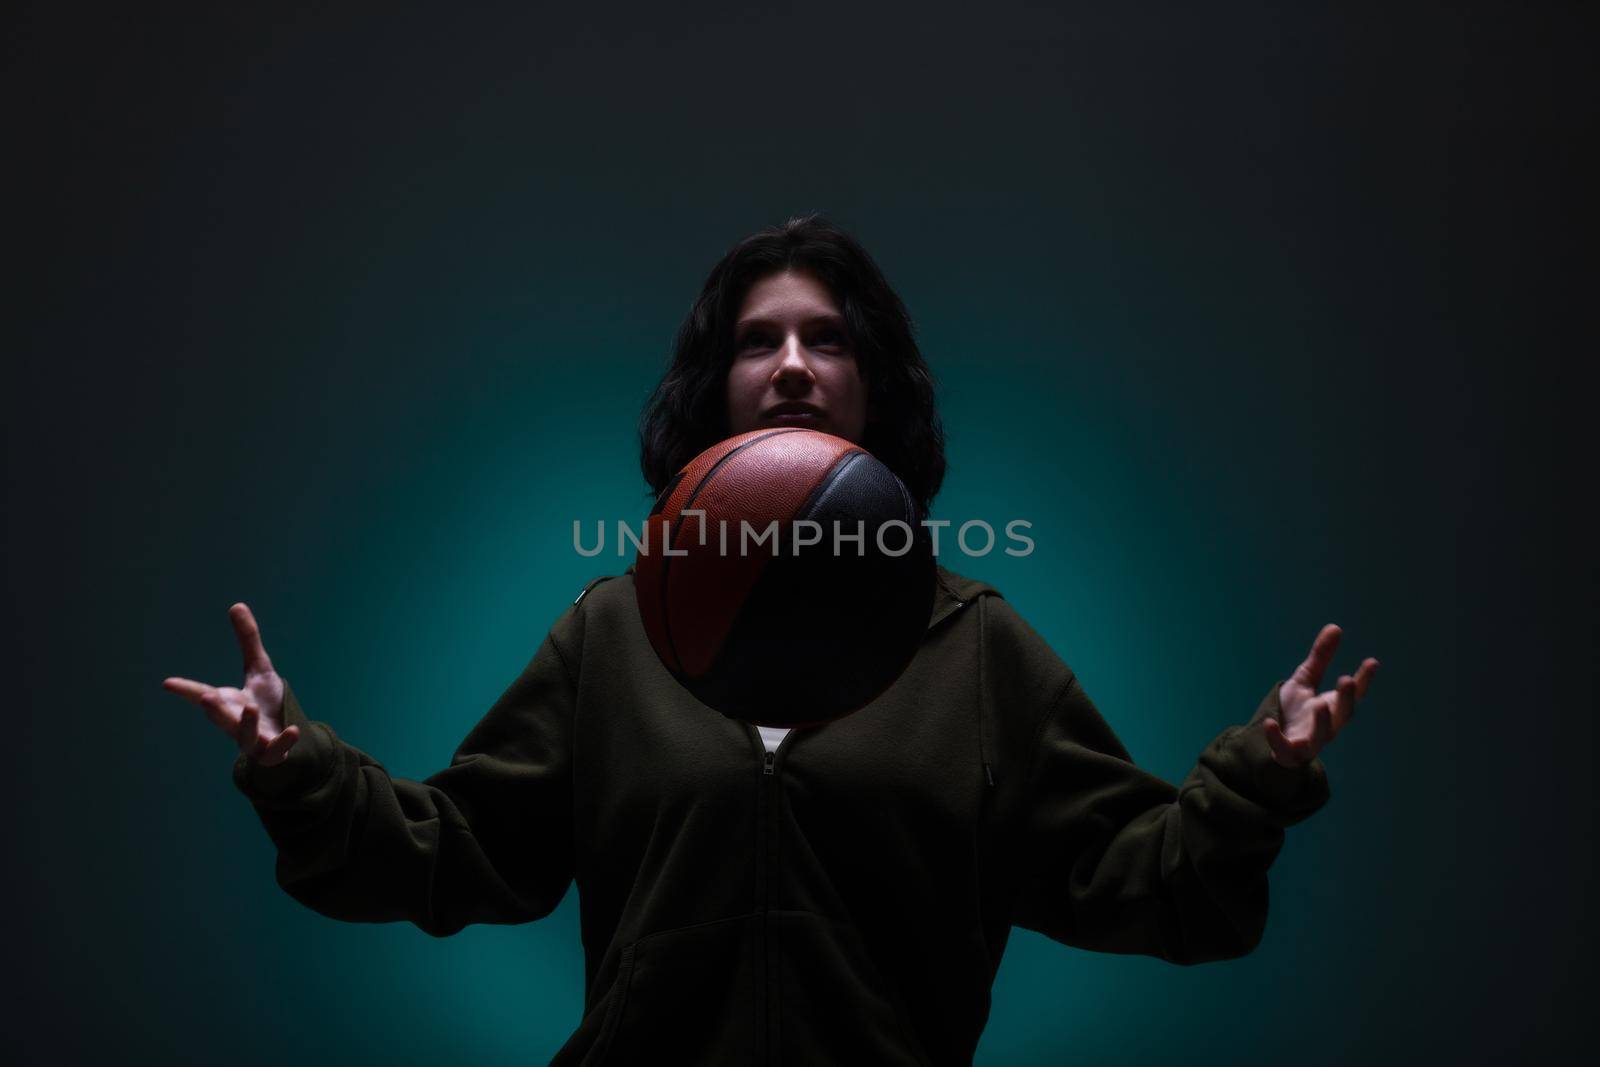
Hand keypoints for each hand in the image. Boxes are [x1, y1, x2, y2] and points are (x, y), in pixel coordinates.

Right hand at [163, 603, 300, 765]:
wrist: (286, 733)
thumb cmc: (267, 701)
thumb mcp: (260, 668)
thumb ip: (248, 640)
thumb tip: (236, 605)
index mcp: (228, 703)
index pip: (202, 695)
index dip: (186, 689)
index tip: (168, 683)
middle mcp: (235, 723)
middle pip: (220, 719)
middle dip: (213, 710)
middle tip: (206, 698)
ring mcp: (252, 740)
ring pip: (244, 738)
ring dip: (245, 726)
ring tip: (250, 709)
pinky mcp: (272, 752)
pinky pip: (275, 752)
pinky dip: (283, 743)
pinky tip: (293, 730)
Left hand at [1265, 624, 1378, 766]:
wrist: (1272, 739)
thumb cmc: (1294, 710)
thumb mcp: (1305, 679)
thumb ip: (1320, 658)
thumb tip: (1335, 627)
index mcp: (1333, 707)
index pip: (1353, 693)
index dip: (1364, 679)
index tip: (1372, 662)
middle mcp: (1327, 725)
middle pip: (1343, 714)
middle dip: (1346, 699)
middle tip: (1347, 680)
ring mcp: (1310, 741)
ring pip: (1322, 735)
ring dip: (1322, 721)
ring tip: (1320, 703)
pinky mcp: (1289, 753)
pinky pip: (1284, 748)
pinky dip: (1276, 737)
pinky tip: (1270, 724)